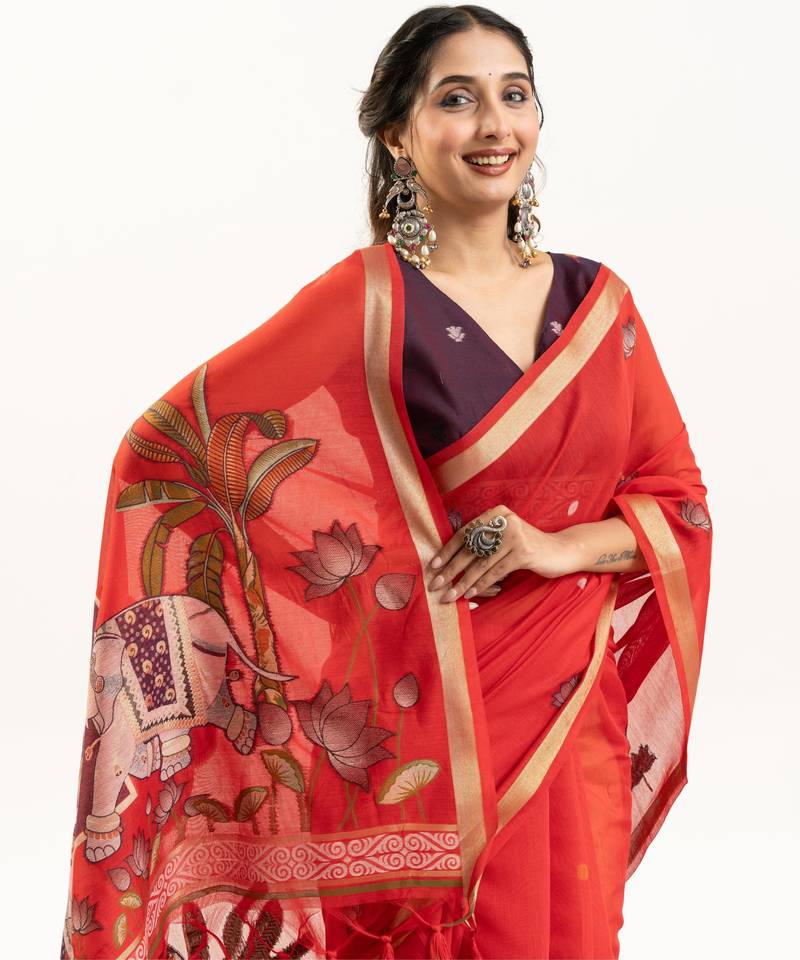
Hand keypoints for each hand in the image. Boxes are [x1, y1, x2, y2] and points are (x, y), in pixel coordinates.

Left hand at [426, 505, 581, 602]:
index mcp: (496, 514)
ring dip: (463, 582)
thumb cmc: (527, 548)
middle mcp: (504, 521)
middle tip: (435, 584)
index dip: (447, 550)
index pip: (465, 533)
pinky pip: (496, 571)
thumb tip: (449, 562)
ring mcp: (515, 535)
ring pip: (481, 563)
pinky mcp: (524, 552)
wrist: (562, 551)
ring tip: (450, 595)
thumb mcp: (504, 540)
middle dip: (450, 569)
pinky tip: (470, 595)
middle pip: (470, 548)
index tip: (433, 565)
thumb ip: (483, 543)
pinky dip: (481, 585)